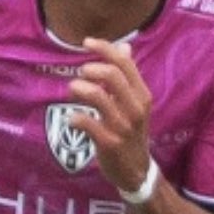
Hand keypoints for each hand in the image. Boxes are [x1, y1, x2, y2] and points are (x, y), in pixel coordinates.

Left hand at [66, 38, 153, 194]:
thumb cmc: (132, 133)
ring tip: (72, 90)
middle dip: (90, 69)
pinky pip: (87, 123)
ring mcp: (122, 125)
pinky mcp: (109, 142)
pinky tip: (71, 119)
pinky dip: (74, 118)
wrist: (136, 171)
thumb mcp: (136, 104)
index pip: (124, 63)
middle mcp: (135, 107)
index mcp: (142, 94)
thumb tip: (124, 48)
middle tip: (80, 73)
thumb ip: (128, 76)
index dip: (104, 48)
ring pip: (98, 96)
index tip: (86, 42)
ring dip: (79, 89)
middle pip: (111, 75)